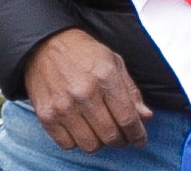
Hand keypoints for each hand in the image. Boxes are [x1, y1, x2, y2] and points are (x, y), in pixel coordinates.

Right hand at [24, 32, 150, 148]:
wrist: (45, 47)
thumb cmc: (84, 54)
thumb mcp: (114, 62)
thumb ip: (131, 91)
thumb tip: (145, 116)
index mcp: (106, 77)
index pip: (127, 117)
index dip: (137, 134)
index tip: (140, 140)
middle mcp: (84, 93)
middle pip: (110, 134)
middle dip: (121, 141)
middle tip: (123, 138)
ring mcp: (63, 106)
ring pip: (90, 145)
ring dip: (100, 144)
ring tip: (102, 134)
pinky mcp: (46, 116)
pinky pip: (67, 144)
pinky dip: (78, 143)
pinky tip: (82, 131)